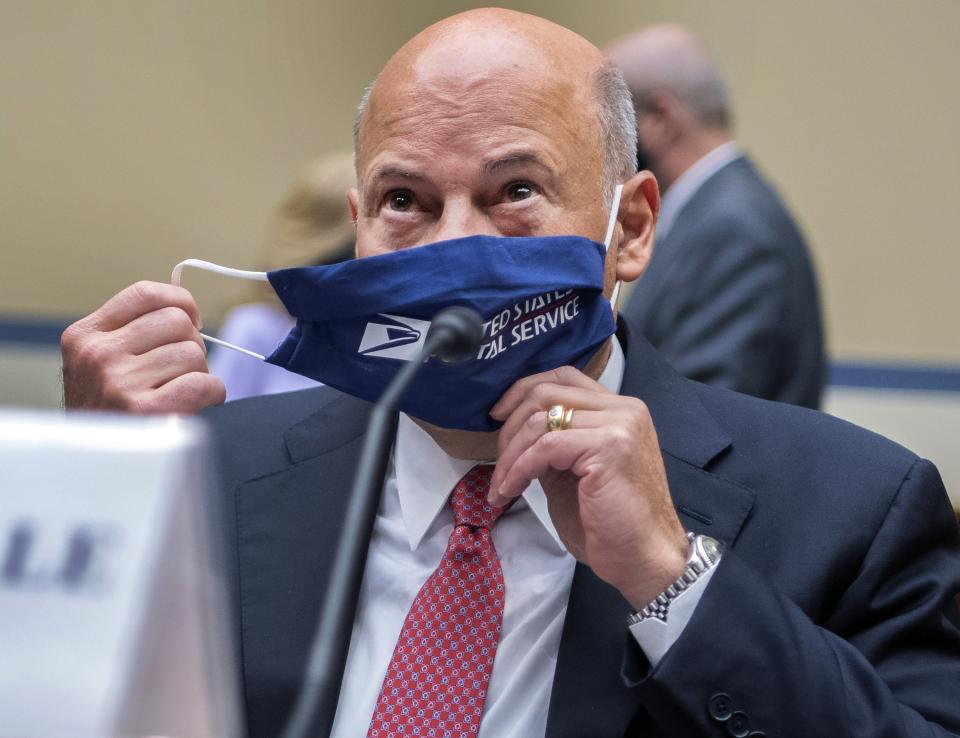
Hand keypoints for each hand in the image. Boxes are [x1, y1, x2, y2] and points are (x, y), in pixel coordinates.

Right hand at [61, 281, 224, 413]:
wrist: (94, 468)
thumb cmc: (108, 413)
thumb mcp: (99, 364)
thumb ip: (132, 332)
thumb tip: (187, 312)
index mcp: (84, 336)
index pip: (145, 294)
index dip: (181, 302)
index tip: (192, 320)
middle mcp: (98, 355)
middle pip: (177, 322)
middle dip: (190, 344)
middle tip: (179, 372)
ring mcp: (119, 382)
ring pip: (194, 353)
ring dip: (199, 373)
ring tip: (179, 393)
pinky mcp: (146, 411)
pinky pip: (205, 383)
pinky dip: (212, 394)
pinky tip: (196, 405)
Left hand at [488, 366, 687, 609]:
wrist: (644, 559)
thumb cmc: (611, 524)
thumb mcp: (575, 472)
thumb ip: (554, 444)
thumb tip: (515, 433)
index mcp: (620, 410)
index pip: (564, 377)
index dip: (523, 389)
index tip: (497, 415)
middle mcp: (624, 409)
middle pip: (547, 392)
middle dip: (509, 426)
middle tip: (495, 462)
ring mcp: (619, 425)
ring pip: (540, 420)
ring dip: (509, 456)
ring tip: (500, 486)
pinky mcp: (608, 447)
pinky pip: (545, 447)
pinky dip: (518, 469)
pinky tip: (510, 490)